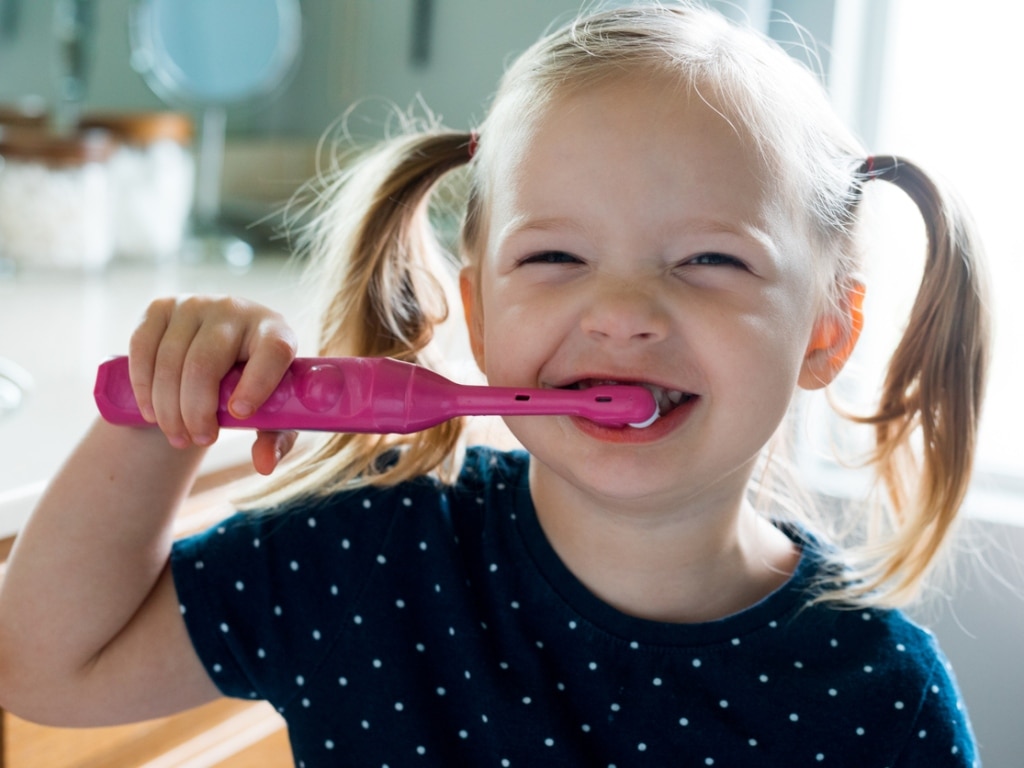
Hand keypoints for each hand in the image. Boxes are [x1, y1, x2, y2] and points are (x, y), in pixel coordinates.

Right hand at [127, 295, 298, 472]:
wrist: (221, 351)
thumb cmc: (253, 384)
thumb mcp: (272, 411)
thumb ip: (276, 439)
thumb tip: (264, 465)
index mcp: (275, 331)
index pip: (272, 351)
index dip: (256, 384)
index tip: (240, 414)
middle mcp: (235, 310)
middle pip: (205, 363)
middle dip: (196, 411)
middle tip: (198, 439)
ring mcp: (195, 305)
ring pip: (170, 361)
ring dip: (167, 407)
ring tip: (177, 435)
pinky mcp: (161, 308)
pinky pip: (142, 347)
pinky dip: (143, 387)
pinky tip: (151, 412)